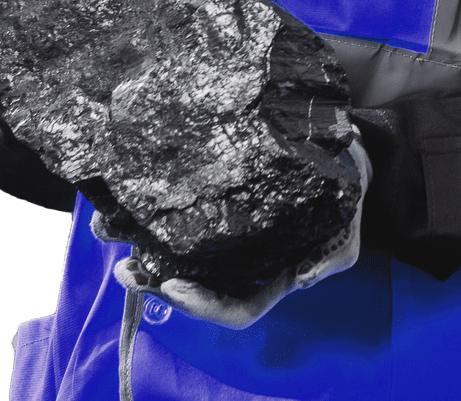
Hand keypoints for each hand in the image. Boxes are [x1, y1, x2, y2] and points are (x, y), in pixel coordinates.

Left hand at [111, 140, 371, 329]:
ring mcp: (232, 238)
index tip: (174, 285)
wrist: (345, 152)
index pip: (238, 308)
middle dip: (160, 288)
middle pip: (200, 292)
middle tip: (126, 271)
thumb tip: (300, 278)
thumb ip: (331, 256)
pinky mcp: (221, 209)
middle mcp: (247, 264)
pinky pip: (187, 227)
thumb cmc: (346, 193)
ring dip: (148, 259)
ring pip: (186, 261)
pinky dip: (158, 226)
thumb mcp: (348, 228)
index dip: (206, 305)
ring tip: (112, 242)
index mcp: (275, 276)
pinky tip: (133, 214)